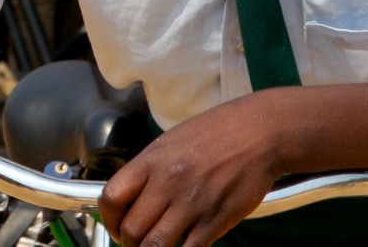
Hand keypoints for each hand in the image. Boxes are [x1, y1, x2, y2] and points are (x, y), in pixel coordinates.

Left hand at [97, 94, 286, 246]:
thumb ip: (148, 171)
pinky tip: (183, 245)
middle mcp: (167, 183)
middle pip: (131, 229)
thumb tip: (130, 198)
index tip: (115, 225)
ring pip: (155, 246)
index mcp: (151, 161)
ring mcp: (191, 204)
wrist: (259, 132)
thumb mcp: (171, 142)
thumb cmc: (216, 133)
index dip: (108, 219)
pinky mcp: (215, 220)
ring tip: (156, 246)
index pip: (111, 198)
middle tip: (137, 241)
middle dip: (129, 241)